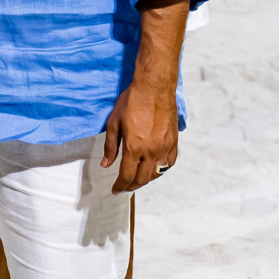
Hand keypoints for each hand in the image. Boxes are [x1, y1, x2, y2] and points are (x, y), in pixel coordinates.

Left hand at [101, 76, 179, 192]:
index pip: (127, 175)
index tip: (115, 190)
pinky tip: (153, 168)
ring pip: (156, 174)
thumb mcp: (114, 122)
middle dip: (131, 186)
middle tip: (124, 187)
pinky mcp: (173, 142)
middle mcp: (151, 151)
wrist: (154, 88)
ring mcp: (164, 148)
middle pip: (142, 179)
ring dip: (146, 180)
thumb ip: (110, 146)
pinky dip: (160, 170)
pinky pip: (168, 163)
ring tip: (137, 179)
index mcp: (134, 148)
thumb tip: (105, 164)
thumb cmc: (132, 101)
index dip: (120, 186)